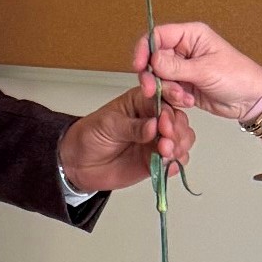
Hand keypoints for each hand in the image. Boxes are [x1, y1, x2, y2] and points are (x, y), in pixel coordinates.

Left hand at [58, 85, 197, 191]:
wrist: (79, 163)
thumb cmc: (90, 135)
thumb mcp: (108, 125)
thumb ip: (132, 127)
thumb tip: (154, 126)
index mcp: (142, 102)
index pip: (164, 97)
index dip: (173, 100)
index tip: (173, 108)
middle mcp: (154, 119)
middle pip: (178, 120)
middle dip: (176, 128)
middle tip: (166, 136)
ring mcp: (156, 140)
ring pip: (182, 140)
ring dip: (178, 146)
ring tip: (165, 152)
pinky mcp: (156, 160)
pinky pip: (174, 161)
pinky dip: (175, 163)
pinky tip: (167, 164)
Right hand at [134, 20, 261, 121]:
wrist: (251, 100)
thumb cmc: (238, 76)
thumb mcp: (206, 70)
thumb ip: (176, 66)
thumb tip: (152, 60)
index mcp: (190, 36)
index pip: (158, 36)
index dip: (144, 49)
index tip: (139, 65)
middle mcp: (184, 50)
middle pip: (153, 59)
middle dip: (153, 76)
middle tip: (152, 90)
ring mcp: (183, 69)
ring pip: (159, 78)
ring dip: (167, 91)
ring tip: (185, 98)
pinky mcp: (183, 86)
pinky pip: (167, 91)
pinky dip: (174, 99)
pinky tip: (190, 102)